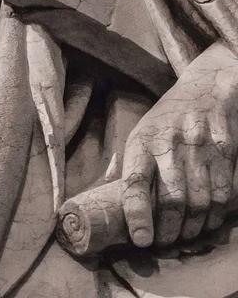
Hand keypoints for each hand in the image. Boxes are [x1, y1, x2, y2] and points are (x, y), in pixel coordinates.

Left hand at [122, 41, 237, 247]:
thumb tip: (107, 194)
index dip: (137, 213)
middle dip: (168, 230)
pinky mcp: (225, 151)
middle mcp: (169, 144)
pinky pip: (224, 194)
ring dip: (192, 229)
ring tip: (184, 238)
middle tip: (164, 243)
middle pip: (171, 199)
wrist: (204, 89)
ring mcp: (199, 148)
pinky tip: (208, 223)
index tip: (141, 239)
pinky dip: (216, 217)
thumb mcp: (140, 133)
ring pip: (199, 202)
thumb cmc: (165, 120)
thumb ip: (129, 164)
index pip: (134, 181)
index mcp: (142, 141)